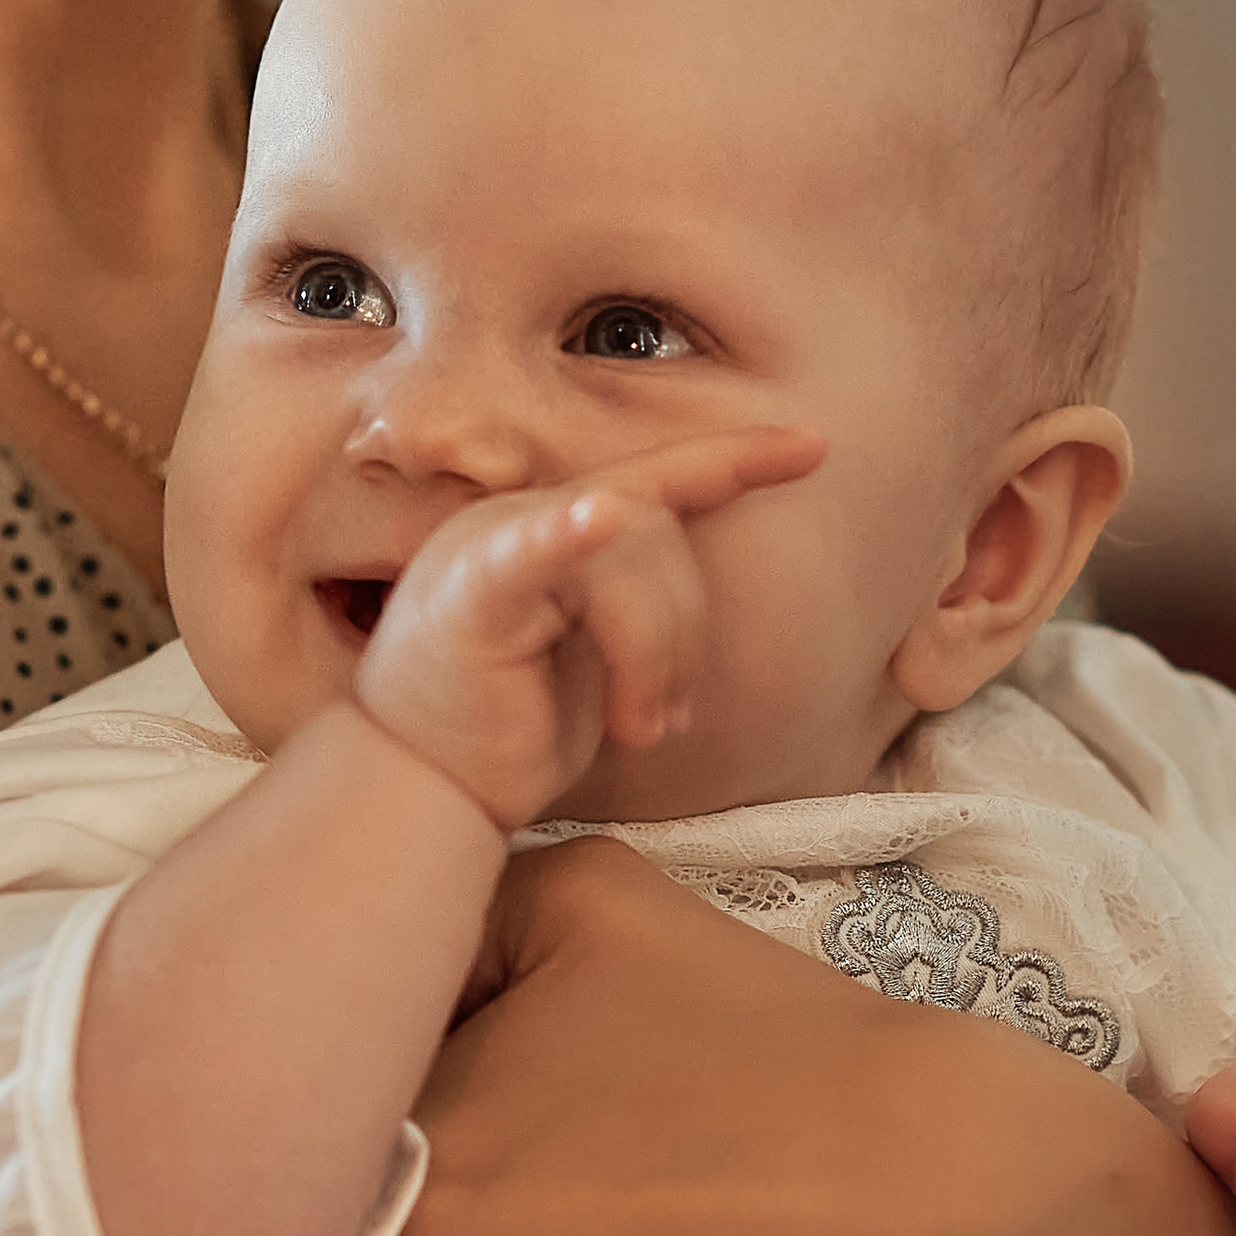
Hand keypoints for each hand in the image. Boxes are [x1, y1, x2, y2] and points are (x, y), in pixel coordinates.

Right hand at [355, 424, 821, 827]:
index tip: (813, 446)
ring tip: (641, 729)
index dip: (735, 458)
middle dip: (685, 632)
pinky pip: (524, 554)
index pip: (658, 478)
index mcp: (555, 525)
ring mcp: (489, 546)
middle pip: (656, 529)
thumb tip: (692, 614)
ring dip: (654, 654)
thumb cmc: (506, 732)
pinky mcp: (468, 597)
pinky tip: (591, 524)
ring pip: (625, 553)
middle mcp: (522, 517)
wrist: (422, 789)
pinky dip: (564, 537)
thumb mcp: (594, 661)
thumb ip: (637, 612)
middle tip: (666, 722)